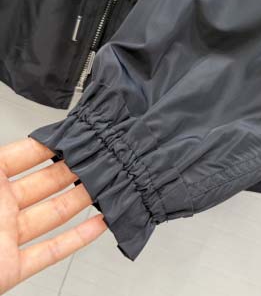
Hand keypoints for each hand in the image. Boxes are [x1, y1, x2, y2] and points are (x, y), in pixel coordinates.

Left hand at [0, 138, 106, 294]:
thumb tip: (16, 140)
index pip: (26, 155)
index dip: (52, 144)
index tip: (77, 134)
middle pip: (47, 182)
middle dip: (76, 168)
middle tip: (101, 156)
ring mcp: (7, 238)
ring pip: (54, 214)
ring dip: (82, 200)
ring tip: (107, 184)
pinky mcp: (11, 269)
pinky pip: (50, 252)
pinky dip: (77, 239)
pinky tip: (97, 225)